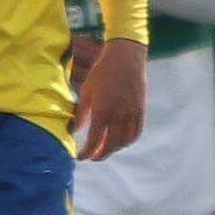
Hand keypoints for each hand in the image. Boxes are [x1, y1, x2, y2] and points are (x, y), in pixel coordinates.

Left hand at [75, 39, 146, 160]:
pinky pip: (136, 132)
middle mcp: (118, 116)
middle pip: (110, 145)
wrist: (125, 57)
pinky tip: (120, 141)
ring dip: (114, 149)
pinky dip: (128, 141)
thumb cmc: (102, 72)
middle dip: (100, 155)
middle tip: (92, 156)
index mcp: (102, 111)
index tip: (80, 157)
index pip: (94, 141)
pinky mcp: (140, 110)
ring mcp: (131, 114)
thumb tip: (75, 130)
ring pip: (124, 141)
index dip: (86, 153)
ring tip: (105, 149)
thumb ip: (81, 113)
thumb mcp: (86, 91)